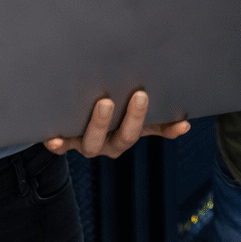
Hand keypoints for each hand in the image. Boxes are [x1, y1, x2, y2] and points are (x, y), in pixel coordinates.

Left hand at [44, 90, 190, 158]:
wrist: (70, 119)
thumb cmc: (109, 112)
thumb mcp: (130, 114)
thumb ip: (156, 117)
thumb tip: (185, 122)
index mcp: (128, 134)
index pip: (152, 132)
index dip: (167, 130)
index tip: (182, 122)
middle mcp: (109, 143)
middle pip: (123, 138)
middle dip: (133, 118)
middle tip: (140, 94)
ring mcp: (87, 143)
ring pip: (93, 143)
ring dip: (100, 124)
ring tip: (104, 103)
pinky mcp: (64, 142)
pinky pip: (60, 146)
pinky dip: (58, 143)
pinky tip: (54, 137)